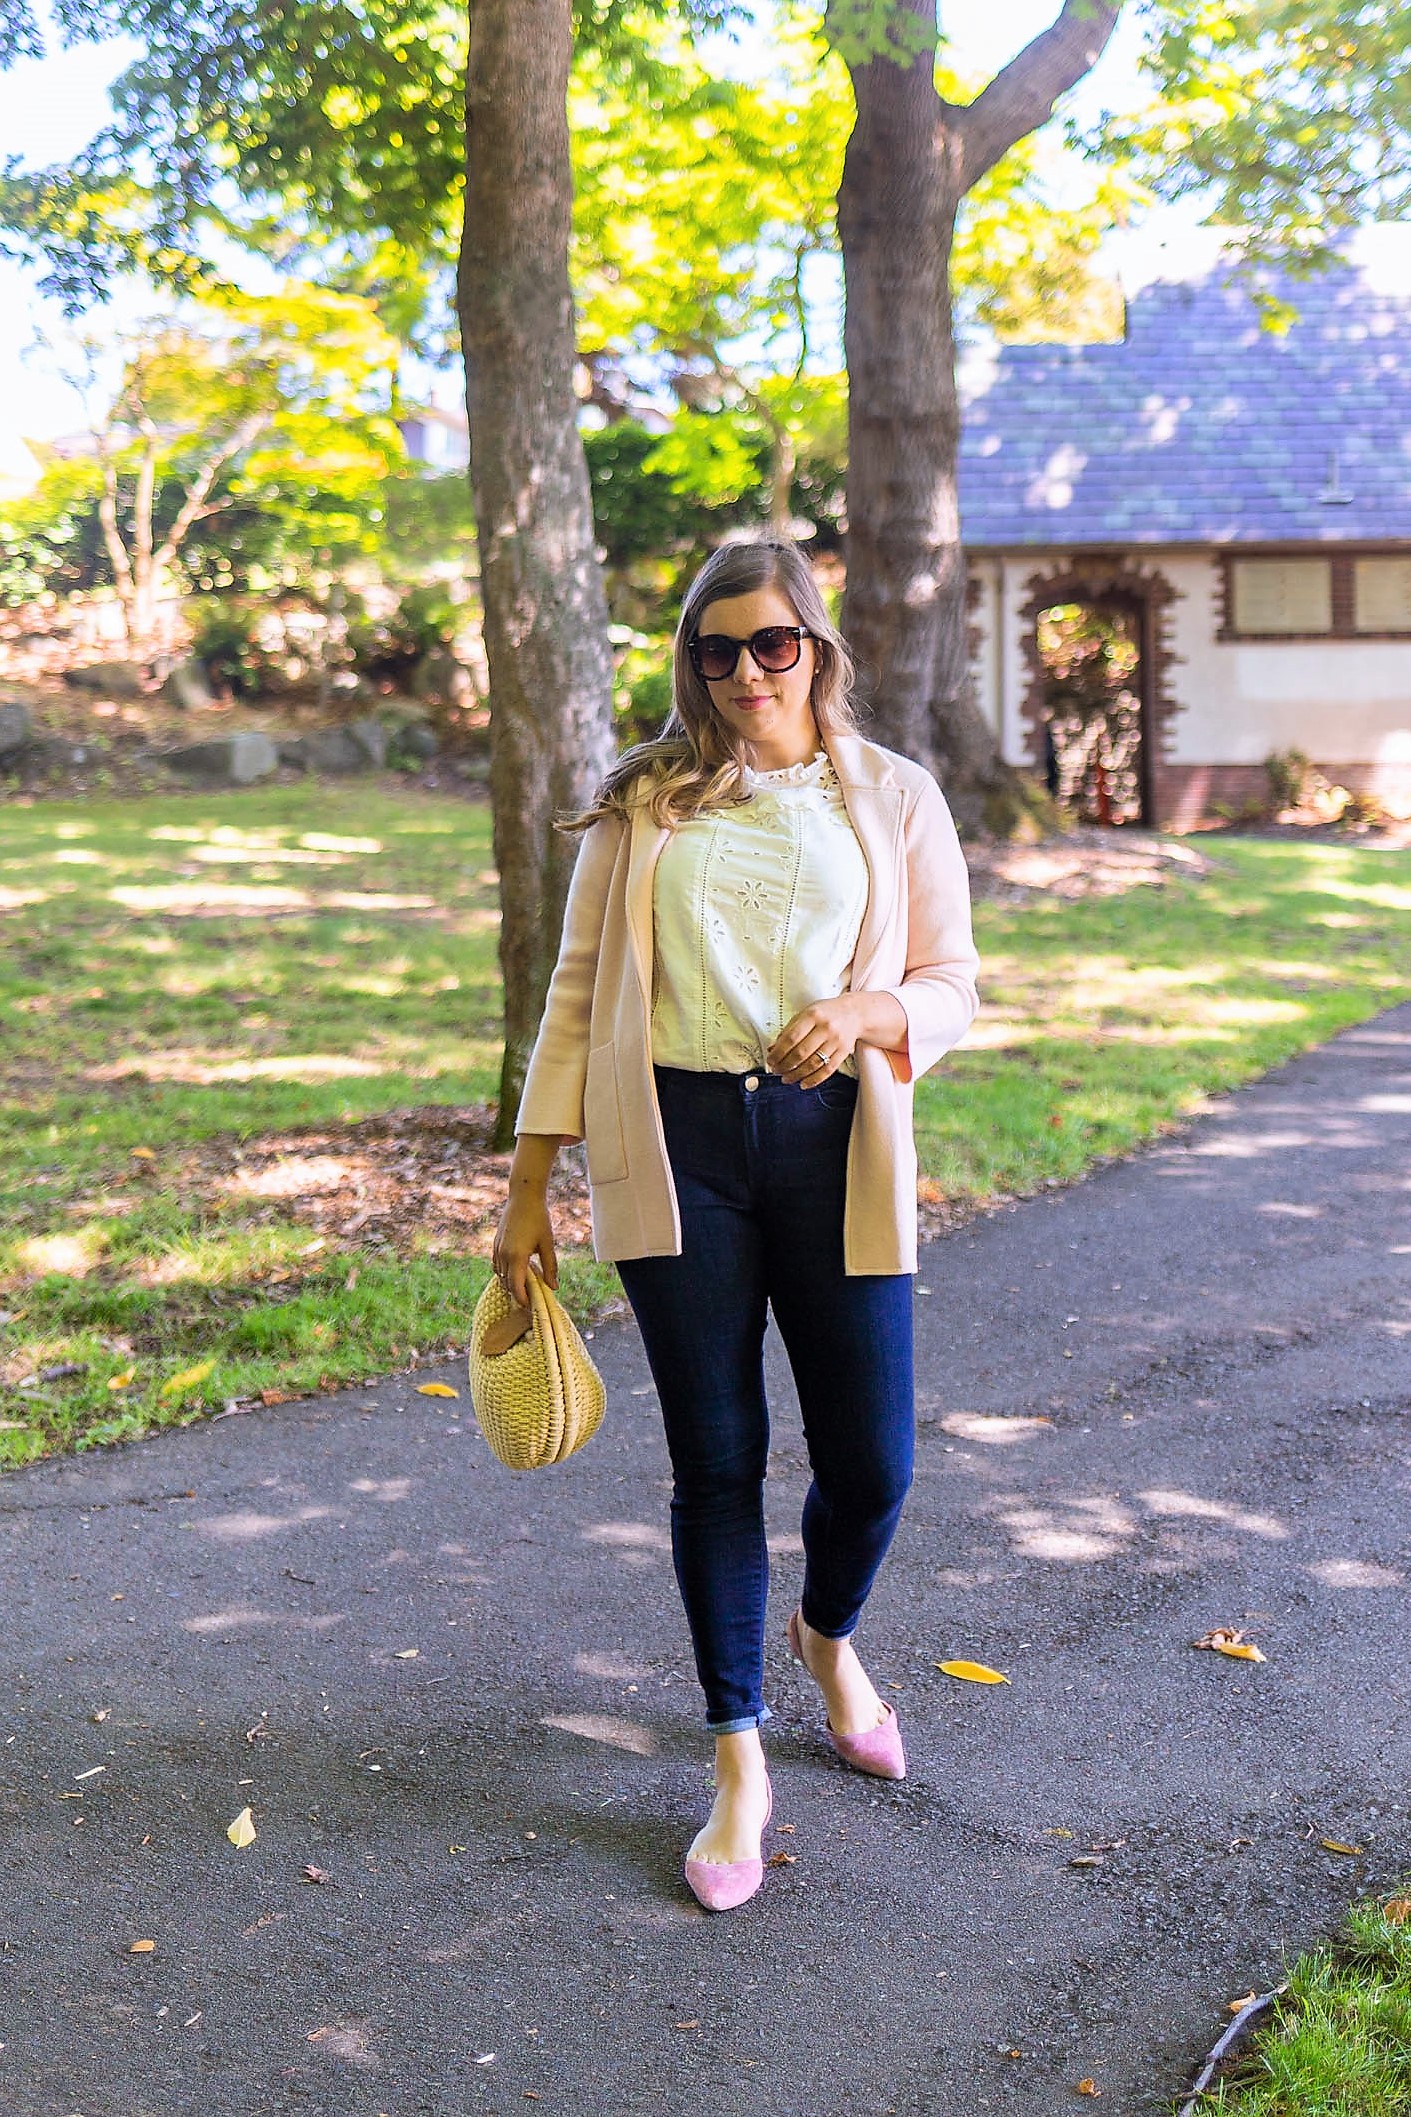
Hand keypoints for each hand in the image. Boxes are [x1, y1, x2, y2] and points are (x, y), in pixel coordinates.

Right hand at [491, 1191, 558, 1308]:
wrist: (523, 1197)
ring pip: (500, 1275)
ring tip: (526, 1287)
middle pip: (507, 1284)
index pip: (516, 1287)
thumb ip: (550, 1267)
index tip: (532, 1306)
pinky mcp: (495, 1244)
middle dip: (517, 1294)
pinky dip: (504, 1273)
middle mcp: (503, 1255)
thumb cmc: (539, 1219)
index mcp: (517, 1256)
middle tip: (531, 1300)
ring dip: (511, 1283)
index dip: (523, 1300)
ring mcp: (497, 1249)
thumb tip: (553, 1287)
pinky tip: (517, 1272)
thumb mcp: (547, 1243)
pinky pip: (496, 1265)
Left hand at [767, 996, 863, 1085]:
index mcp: (813, 1015)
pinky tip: (803, 1083)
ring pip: (813, 1064)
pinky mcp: (843, 1052)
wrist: (854, 1013)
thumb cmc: (826, 1013)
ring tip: (787, 1078)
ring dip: (797, 1075)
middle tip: (776, 1071)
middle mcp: (826, 1028)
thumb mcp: (805, 1014)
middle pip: (801, 1053)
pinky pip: (827, 1070)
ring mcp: (836, 1041)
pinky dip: (814, 1080)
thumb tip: (772, 1049)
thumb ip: (789, 1030)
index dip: (778, 1053)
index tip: (770, 1061)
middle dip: (785, 1066)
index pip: (791, 1038)